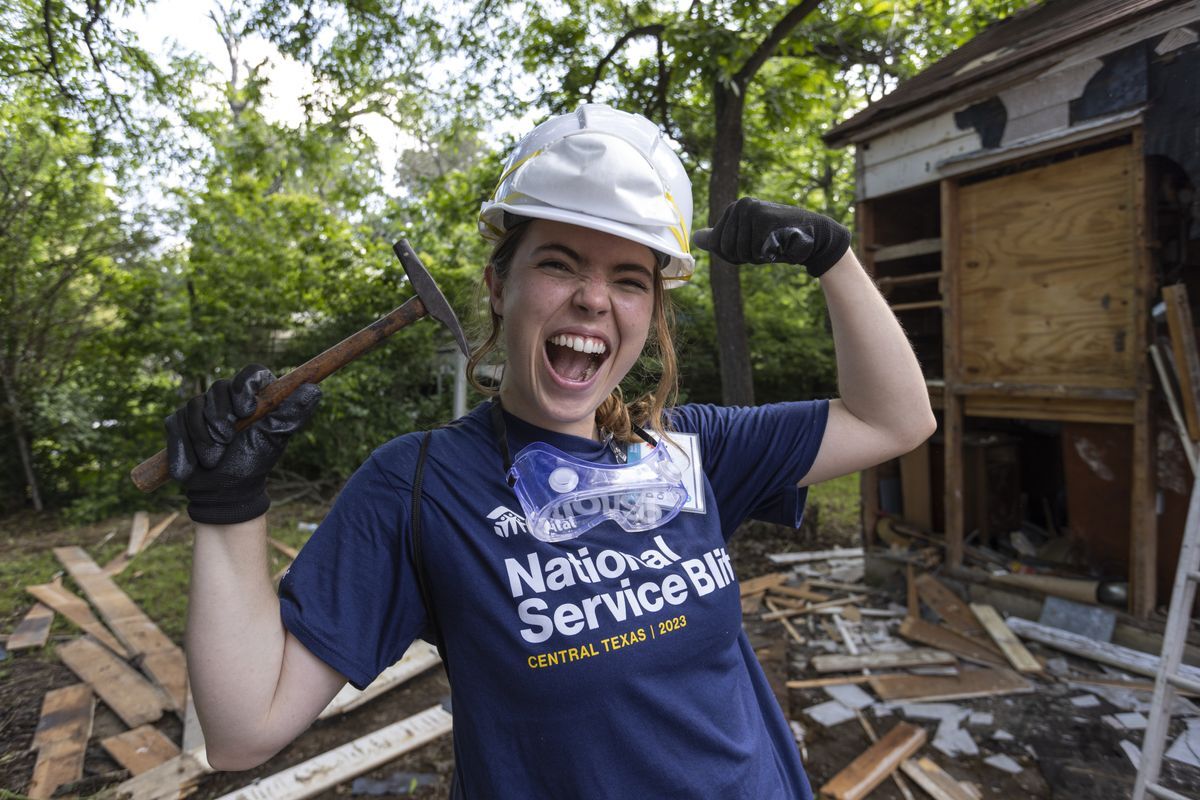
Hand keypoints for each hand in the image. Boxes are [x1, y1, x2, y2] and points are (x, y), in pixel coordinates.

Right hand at [165, 364, 320, 524]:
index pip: (252, 372)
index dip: (244, 387)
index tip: (245, 410)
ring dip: (203, 437)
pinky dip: (184, 445)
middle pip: (219, 388)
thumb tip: (314, 389)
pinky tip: (192, 465)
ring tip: (213, 458)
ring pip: (194, 406)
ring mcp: (202, 409)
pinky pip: (176, 422)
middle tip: (227, 443)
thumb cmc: (252, 465)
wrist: (221, 493)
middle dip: (221, 419)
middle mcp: (229, 398)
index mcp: (256, 398)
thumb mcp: (273, 440)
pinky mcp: (180, 422)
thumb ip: (291, 413)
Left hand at [694, 197, 850, 276]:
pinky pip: (754, 250)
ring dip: (756, 256)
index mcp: (734, 209)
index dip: (734, 255)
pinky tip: (778, 244)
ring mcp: (751, 210)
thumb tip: (695, 239)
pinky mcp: (764, 218)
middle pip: (726, 249)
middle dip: (745, 256)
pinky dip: (766, 254)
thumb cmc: (776, 240)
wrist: (811, 238)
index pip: (718, 245)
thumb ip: (720, 239)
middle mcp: (740, 205)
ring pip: (739, 251)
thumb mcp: (745, 239)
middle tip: (764, 245)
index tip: (753, 245)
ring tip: (771, 244)